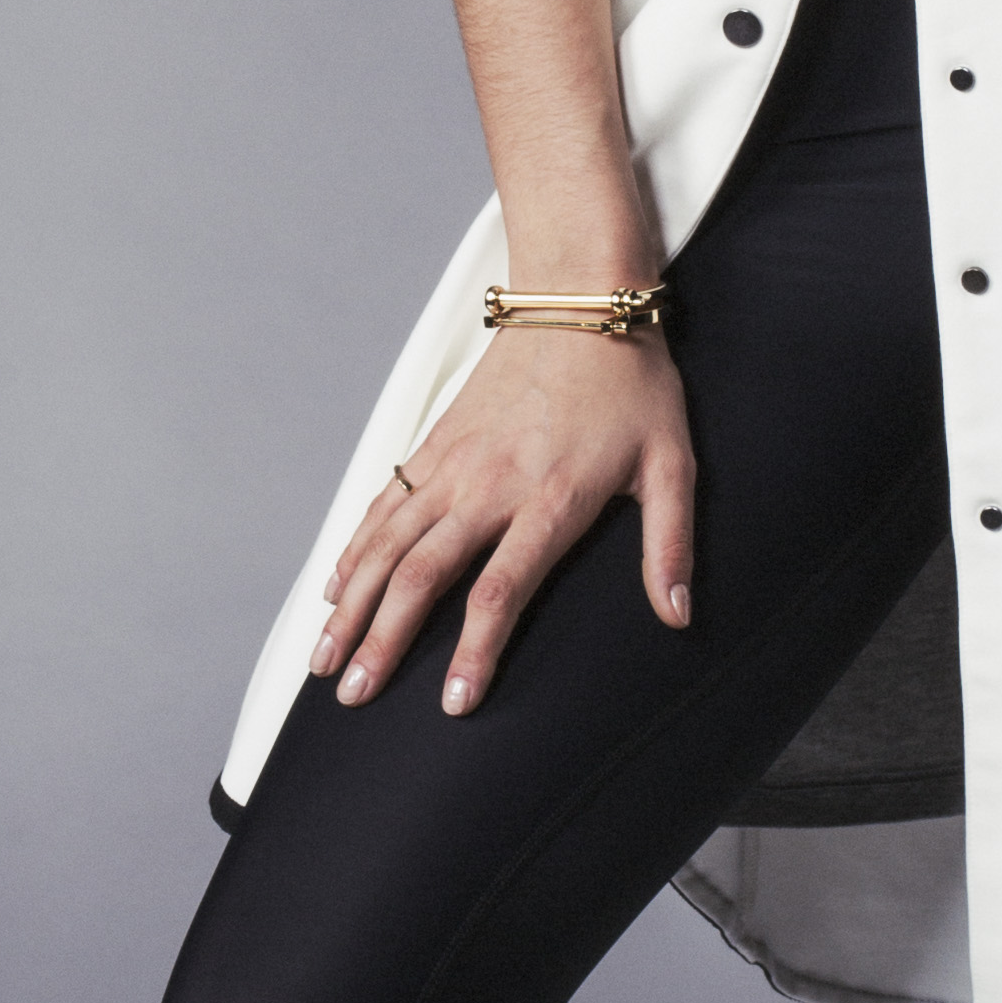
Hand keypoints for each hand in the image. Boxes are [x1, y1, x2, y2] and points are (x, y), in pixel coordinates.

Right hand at [312, 325, 693, 718]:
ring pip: (387, 544)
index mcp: (549, 500)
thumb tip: (677, 616)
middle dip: (383, 642)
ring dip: (352, 606)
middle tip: (356, 697)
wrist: (580, 298)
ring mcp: (453, 463)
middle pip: (421, 575)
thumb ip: (671, 544)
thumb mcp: (672, 462)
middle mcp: (488, 486)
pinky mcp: (436, 443)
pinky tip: (334, 590)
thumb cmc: (633, 382)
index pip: (499, 591)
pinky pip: (384, 504)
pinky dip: (353, 550)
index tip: (452, 703)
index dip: (473, 651)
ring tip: (324, 660)